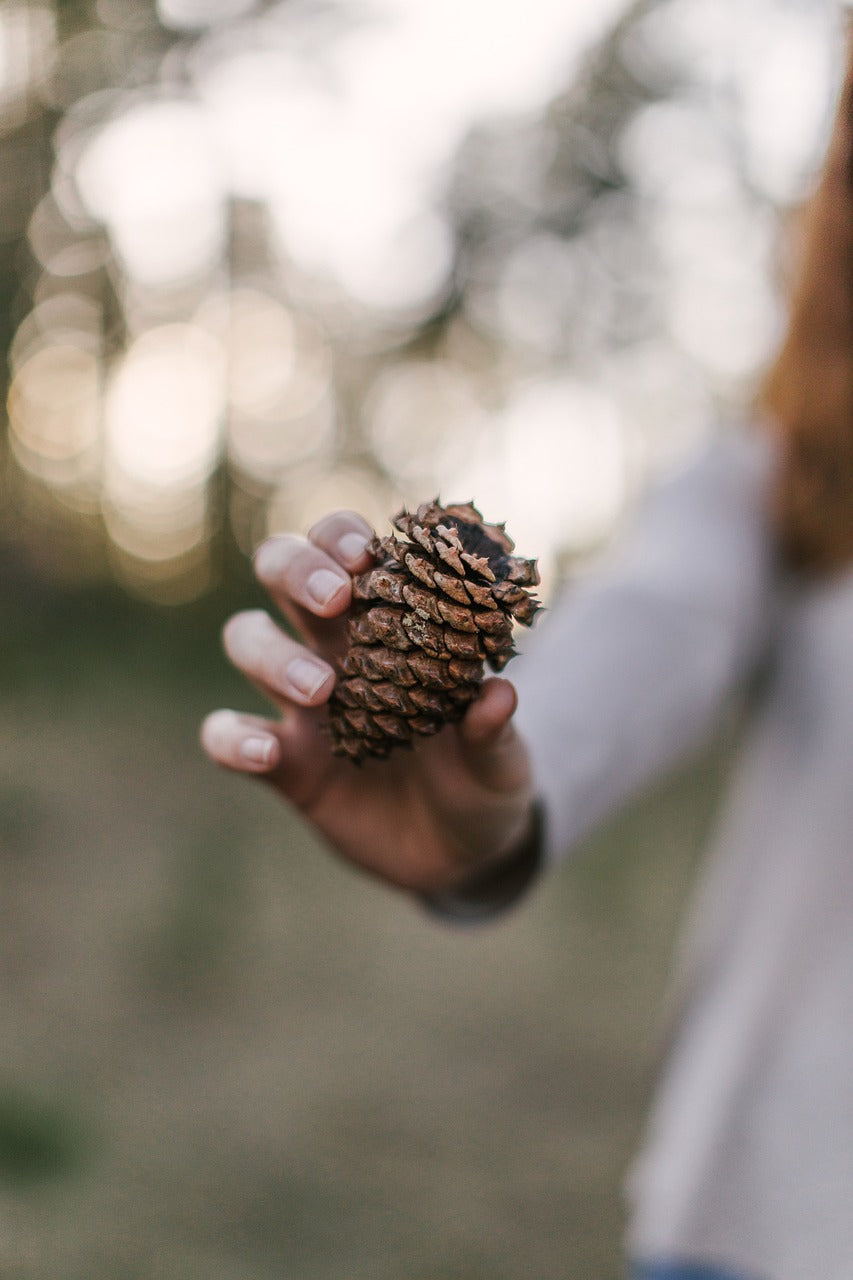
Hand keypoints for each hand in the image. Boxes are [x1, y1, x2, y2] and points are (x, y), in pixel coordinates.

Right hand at [200, 511, 534, 894]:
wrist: (458, 853)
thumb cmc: (482, 781)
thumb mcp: (502, 760)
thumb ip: (495, 730)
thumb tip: (498, 694)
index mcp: (390, 624)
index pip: (349, 551)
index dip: (343, 537)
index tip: (365, 554)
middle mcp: (335, 649)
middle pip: (281, 570)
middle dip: (296, 570)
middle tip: (334, 602)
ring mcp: (300, 706)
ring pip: (247, 640)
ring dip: (273, 653)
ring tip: (322, 690)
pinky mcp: (282, 766)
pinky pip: (227, 736)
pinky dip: (233, 738)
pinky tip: (268, 752)